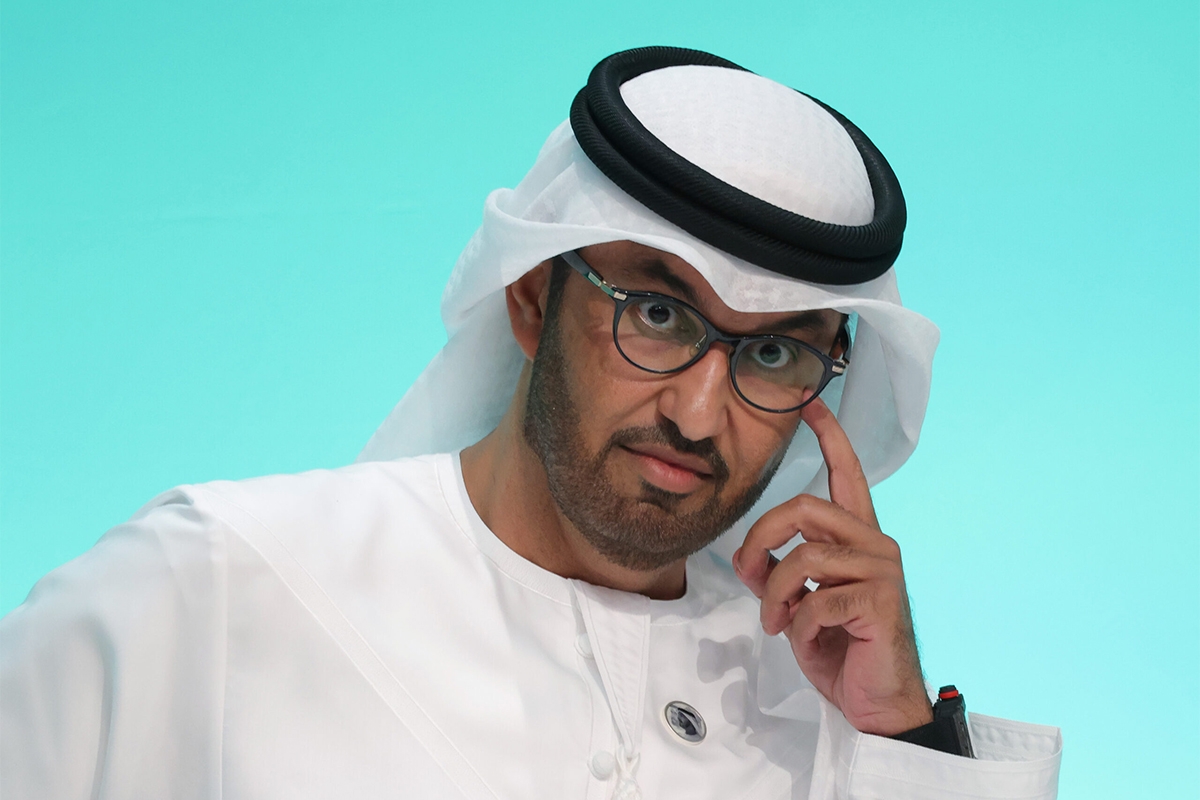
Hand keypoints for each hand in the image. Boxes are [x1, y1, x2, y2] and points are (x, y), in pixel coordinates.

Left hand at [732, 399, 931, 735]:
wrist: (875, 704)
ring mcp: (882, 569)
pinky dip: (797, 624)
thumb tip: (746, 556)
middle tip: (748, 574)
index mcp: (858, 538)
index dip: (830, 437)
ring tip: (775, 622)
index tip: (810, 405)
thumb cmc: (840, 650)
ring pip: (803, 557)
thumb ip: (779, 571)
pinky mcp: (881, 599)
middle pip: (804, 508)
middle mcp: (875, 543)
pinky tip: (803, 640)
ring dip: (774, 594)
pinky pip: (815, 599)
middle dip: (761, 538)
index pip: (846, 475)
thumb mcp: (798, 604)